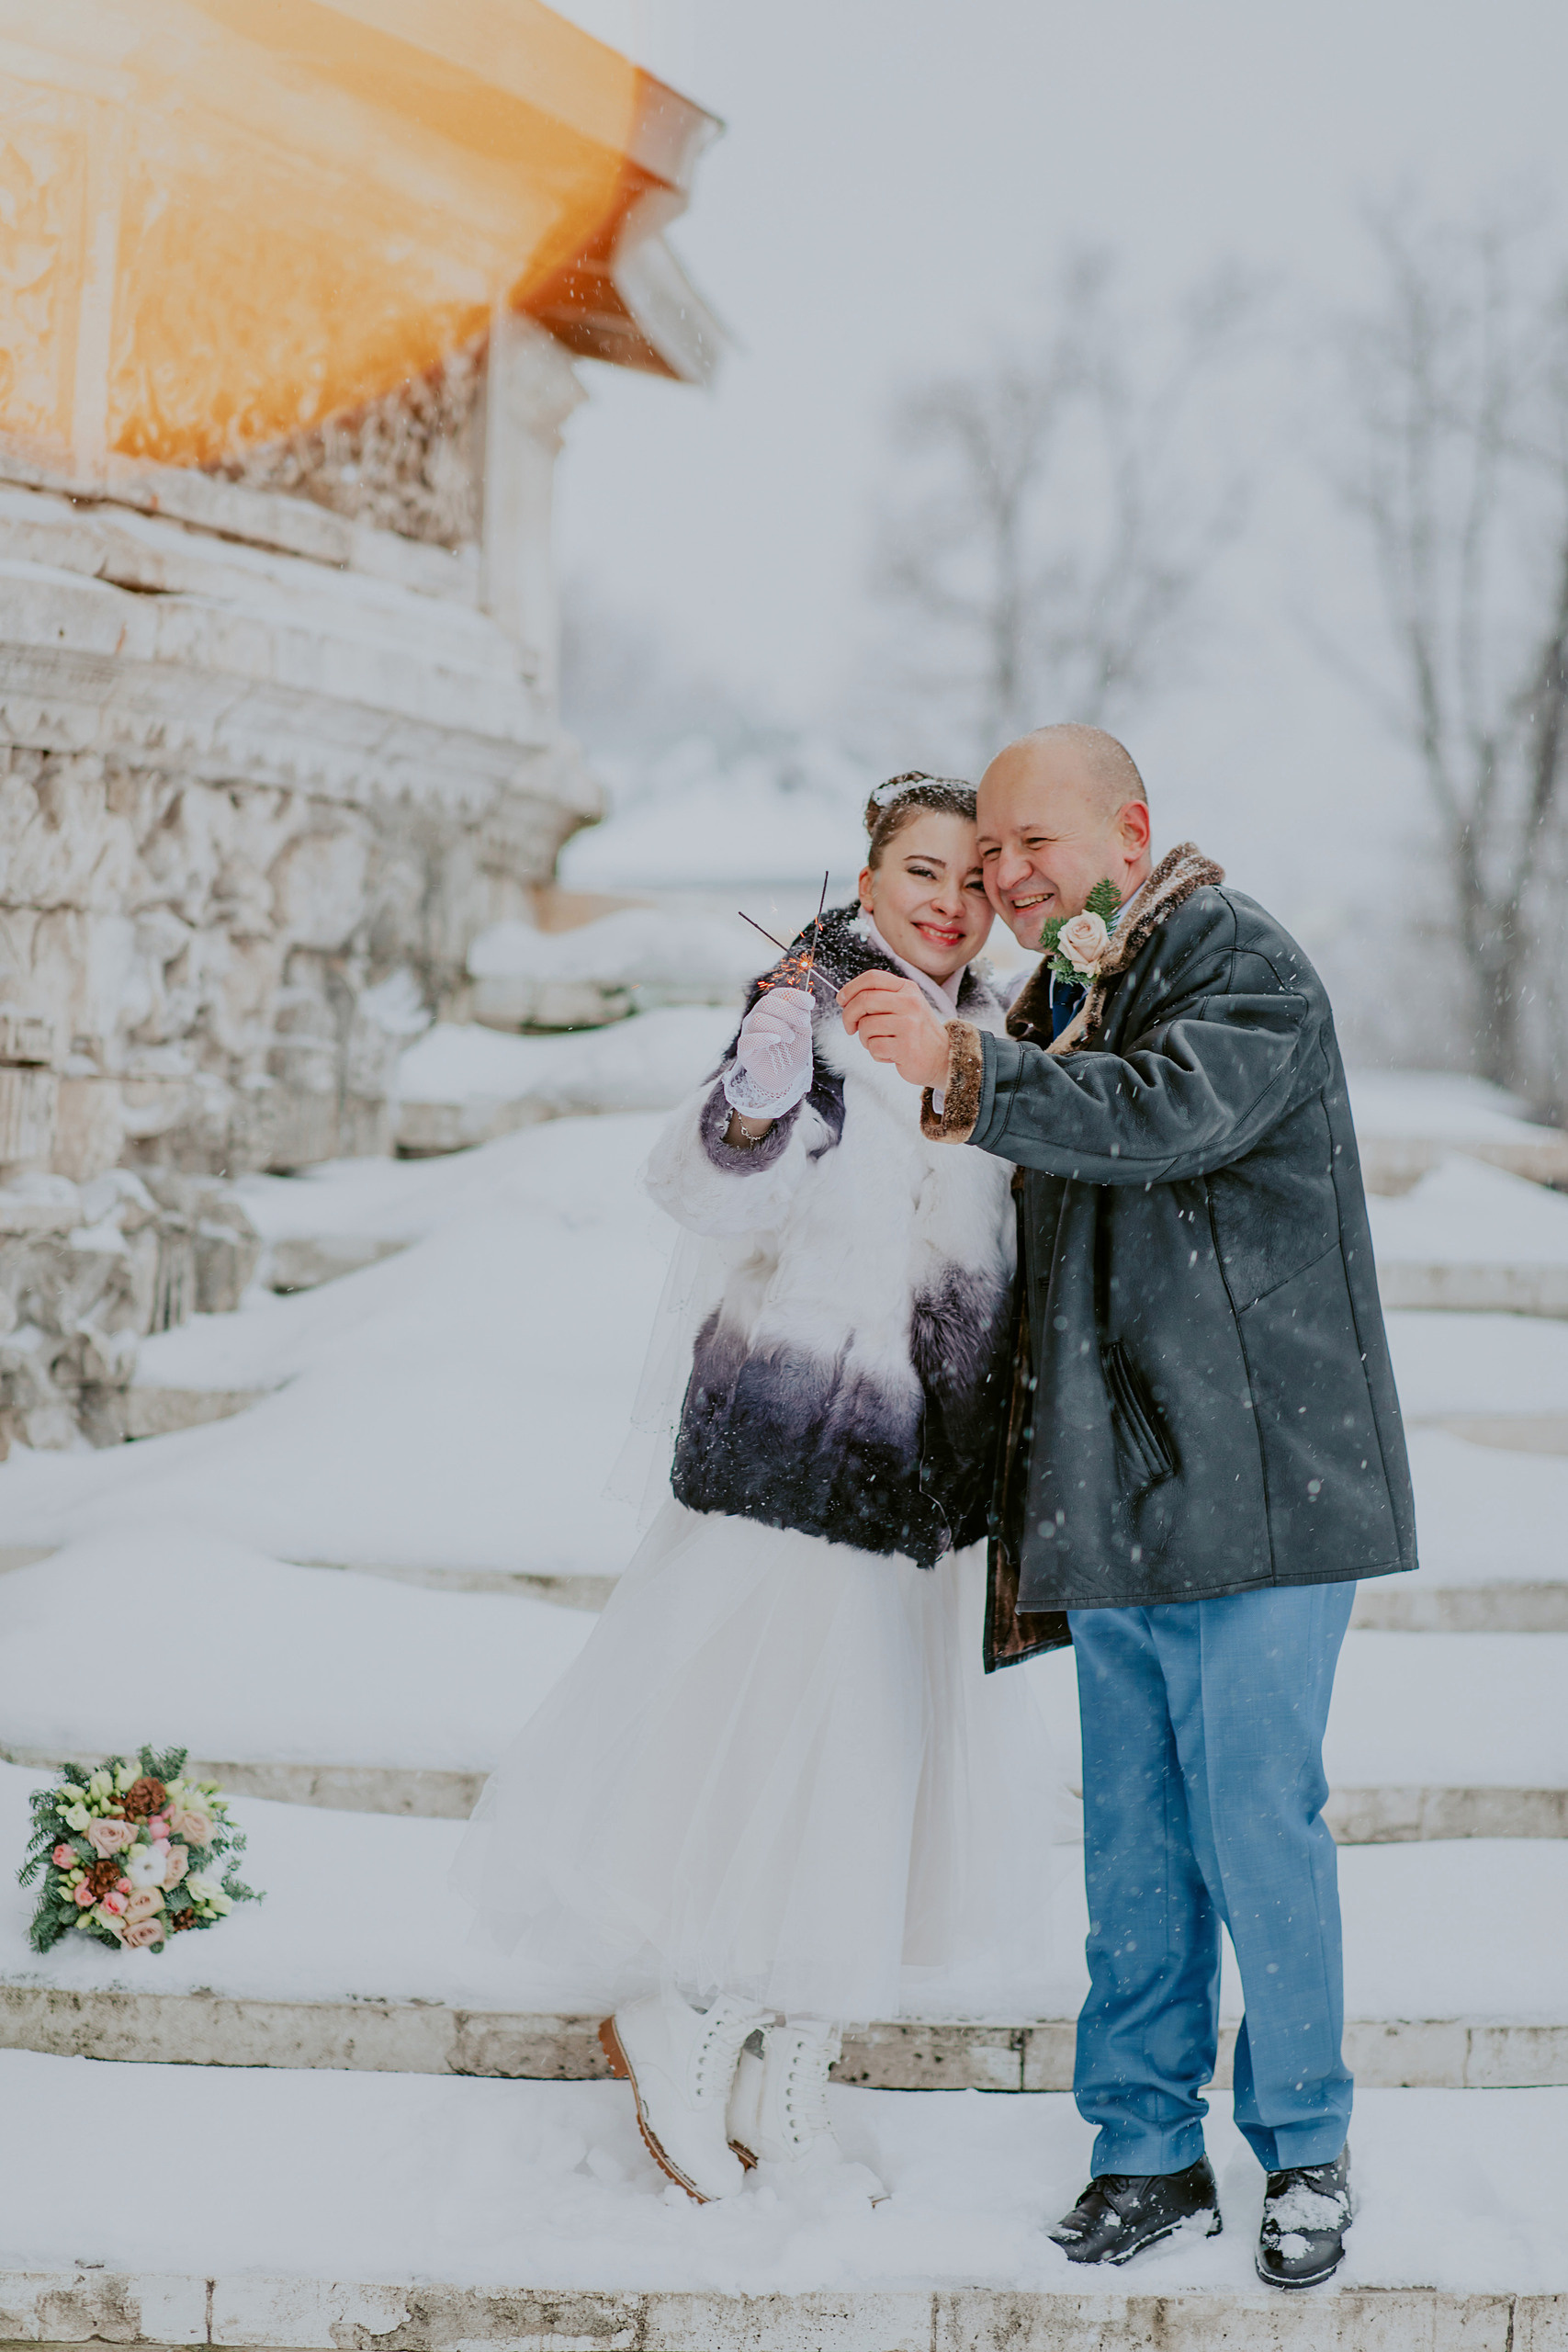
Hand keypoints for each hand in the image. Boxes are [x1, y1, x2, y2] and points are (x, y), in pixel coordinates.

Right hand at [724, 985, 813, 1114]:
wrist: (784, 1077)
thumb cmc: (792, 1052)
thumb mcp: (803, 1034)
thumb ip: (803, 1018)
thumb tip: (806, 1003)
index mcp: (771, 1010)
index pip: (777, 994)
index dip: (793, 995)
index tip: (810, 1003)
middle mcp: (756, 1017)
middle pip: (766, 1003)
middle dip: (789, 1011)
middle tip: (803, 1023)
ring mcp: (749, 1033)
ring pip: (758, 1019)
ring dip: (779, 1026)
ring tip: (790, 1038)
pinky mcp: (744, 1051)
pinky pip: (747, 1040)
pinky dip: (763, 1038)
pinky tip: (775, 1040)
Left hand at [837, 973, 951, 1089]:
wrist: (943, 1057)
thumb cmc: (916, 1033)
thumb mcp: (904, 1006)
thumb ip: (879, 999)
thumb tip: (845, 999)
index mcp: (907, 989)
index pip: (872, 977)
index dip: (851, 988)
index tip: (841, 1000)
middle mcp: (910, 1003)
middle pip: (864, 1000)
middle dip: (849, 1016)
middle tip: (850, 1028)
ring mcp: (909, 1024)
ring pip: (866, 1027)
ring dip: (866, 1039)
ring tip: (882, 1043)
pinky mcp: (906, 1047)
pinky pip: (874, 1047)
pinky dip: (877, 1054)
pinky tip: (891, 1054)